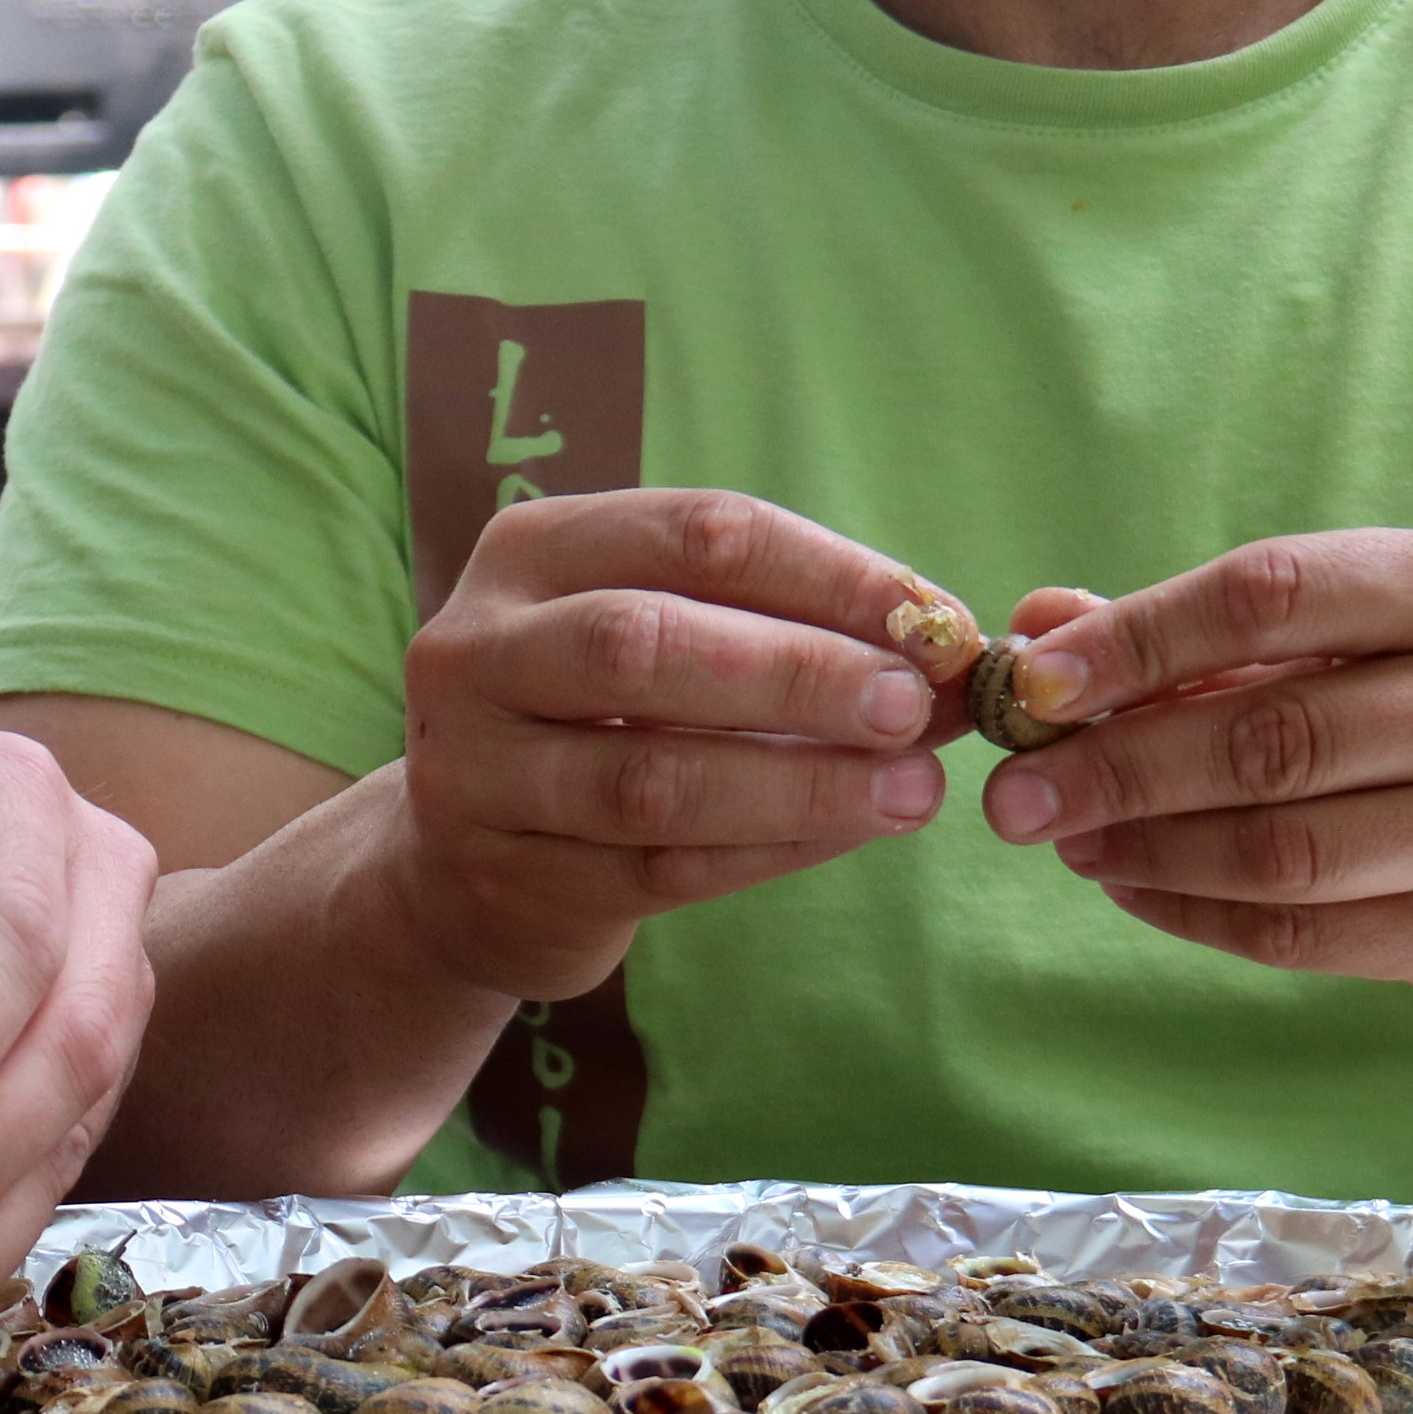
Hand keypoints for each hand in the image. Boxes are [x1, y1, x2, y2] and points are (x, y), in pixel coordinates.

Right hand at [392, 489, 968, 1001]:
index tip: (936, 620)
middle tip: (913, 706)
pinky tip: (846, 836)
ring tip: (910, 791)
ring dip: (799, 782)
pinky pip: (658, 868)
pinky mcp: (508, 878)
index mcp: (530, 551)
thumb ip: (783, 632)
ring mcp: (477, 772)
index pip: (695, 534)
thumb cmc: (597, 725)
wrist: (460, 868)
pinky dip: (768, 852)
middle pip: (648, 643)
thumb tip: (952, 654)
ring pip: (651, 777)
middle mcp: (478, 650)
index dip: (828, 574)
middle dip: (799, 673)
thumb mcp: (665, 640)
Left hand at [976, 528, 1412, 1007]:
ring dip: (1148, 850)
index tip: (1034, 679)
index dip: (1141, 639)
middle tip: (1015, 793)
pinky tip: (1138, 889)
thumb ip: (1220, 631)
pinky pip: (1309, 935)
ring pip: (1282, 850)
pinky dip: (1199, 914)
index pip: (1278, 594)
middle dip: (1117, 767)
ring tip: (1068, 839)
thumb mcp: (1389, 632)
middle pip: (1270, 738)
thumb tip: (1044, 624)